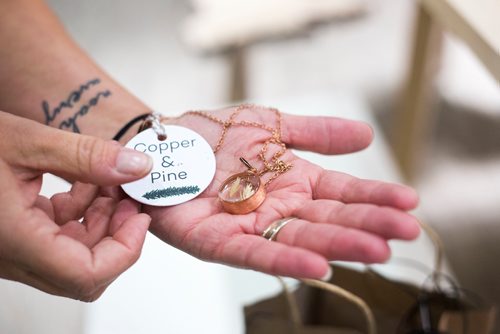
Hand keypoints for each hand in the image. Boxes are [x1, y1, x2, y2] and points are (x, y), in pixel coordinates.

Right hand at [0, 111, 152, 300]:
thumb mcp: (25, 141)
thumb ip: (85, 157)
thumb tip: (136, 167)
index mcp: (14, 240)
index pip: (86, 275)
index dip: (126, 251)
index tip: (141, 216)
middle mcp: (12, 255)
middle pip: (85, 269)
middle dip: (117, 231)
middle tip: (129, 195)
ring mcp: (12, 250)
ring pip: (73, 254)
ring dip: (100, 221)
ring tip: (108, 183)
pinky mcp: (13, 237)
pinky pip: (56, 238)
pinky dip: (78, 214)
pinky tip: (81, 184)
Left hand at [145, 106, 419, 279]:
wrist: (164, 142)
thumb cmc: (213, 134)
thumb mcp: (270, 124)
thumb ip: (316, 133)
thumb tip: (366, 135)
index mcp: (293, 182)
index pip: (342, 192)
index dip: (374, 197)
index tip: (409, 202)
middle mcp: (278, 208)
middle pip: (328, 218)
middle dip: (368, 224)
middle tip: (405, 230)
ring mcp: (251, 227)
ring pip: (300, 237)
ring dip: (338, 244)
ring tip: (377, 249)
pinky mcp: (219, 242)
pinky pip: (255, 253)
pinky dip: (286, 259)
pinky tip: (317, 265)